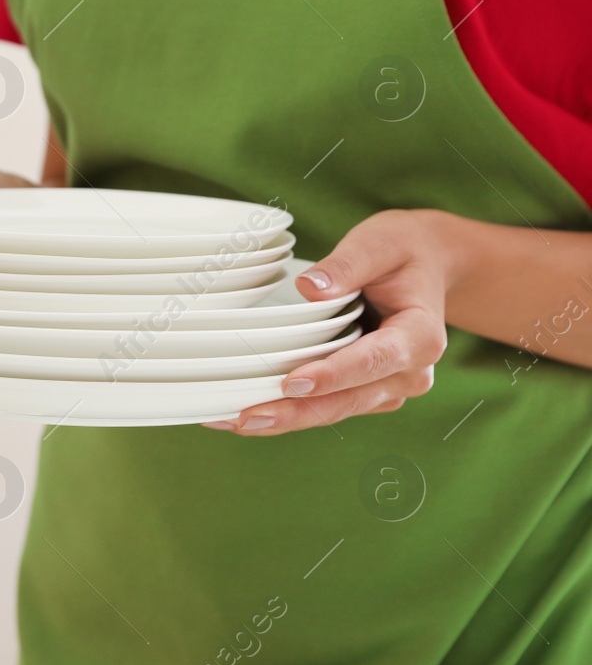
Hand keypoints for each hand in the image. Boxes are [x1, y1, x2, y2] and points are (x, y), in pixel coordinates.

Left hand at [206, 209, 452, 434]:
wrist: (429, 266)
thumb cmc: (402, 252)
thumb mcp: (379, 243)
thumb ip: (346, 265)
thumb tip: (308, 289)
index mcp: (420, 335)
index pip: (374, 360)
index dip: (332, 375)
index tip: (292, 383)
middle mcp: (410, 372)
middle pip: (348, 399)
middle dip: (297, 412)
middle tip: (248, 418)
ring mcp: (389, 387)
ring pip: (335, 410)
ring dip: (287, 419)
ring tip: (235, 421)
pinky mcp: (368, 391)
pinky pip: (329, 406)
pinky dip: (292, 411)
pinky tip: (249, 413)